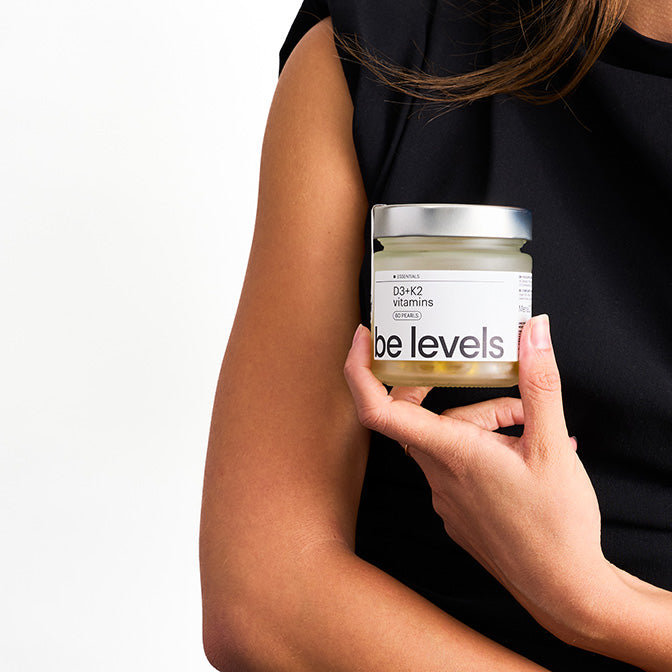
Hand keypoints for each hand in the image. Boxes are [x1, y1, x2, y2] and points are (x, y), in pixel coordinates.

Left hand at [344, 316, 617, 642]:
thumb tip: (533, 330)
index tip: (364, 339)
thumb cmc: (557, 525)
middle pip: (420, 416)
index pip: (379, 410)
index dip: (360, 371)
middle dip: (448, 391)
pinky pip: (458, 467)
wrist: (566, 594)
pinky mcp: (459, 514)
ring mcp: (446, 499)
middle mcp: (438, 477)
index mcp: (451, 454)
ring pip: (447, 440)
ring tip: (531, 426)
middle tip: (478, 375)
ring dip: (483, 422)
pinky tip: (523, 454)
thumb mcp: (552, 447)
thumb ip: (539, 384)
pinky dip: (484, 449)